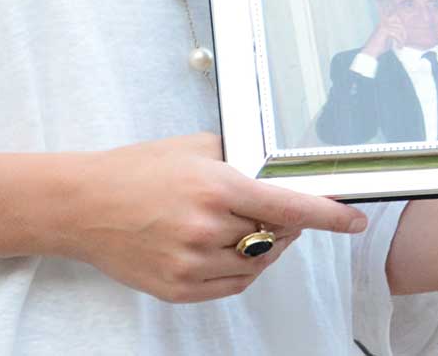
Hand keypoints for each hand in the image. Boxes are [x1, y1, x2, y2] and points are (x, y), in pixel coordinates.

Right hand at [65, 132, 368, 302]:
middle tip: (274, 211)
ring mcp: (191, 264)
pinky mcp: (178, 289)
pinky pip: (232, 286)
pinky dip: (241, 270)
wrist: (83, 206)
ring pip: (257, 265)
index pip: (288, 206)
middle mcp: (207, 228)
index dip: (329, 216)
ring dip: (262, 248)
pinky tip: (227, 249)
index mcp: (215, 187)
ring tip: (241, 228)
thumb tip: (277, 171)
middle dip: (284, 224)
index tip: (354, 221)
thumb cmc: (135, 171)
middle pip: (275, 237)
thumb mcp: (193, 147)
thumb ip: (240, 158)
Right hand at [360, 8, 402, 58]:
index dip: (401, 25)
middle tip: (403, 41)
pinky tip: (398, 46)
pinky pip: (396, 34)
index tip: (403, 36)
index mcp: (383, 23)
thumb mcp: (388, 39)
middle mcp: (383, 23)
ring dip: (402, 39)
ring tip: (400, 46)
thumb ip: (394, 34)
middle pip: (399, 23)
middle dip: (404, 32)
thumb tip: (404, 33)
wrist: (370, 52)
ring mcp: (383, 26)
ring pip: (399, 29)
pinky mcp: (384, 31)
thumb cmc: (379, 47)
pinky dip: (399, 41)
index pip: (396, 18)